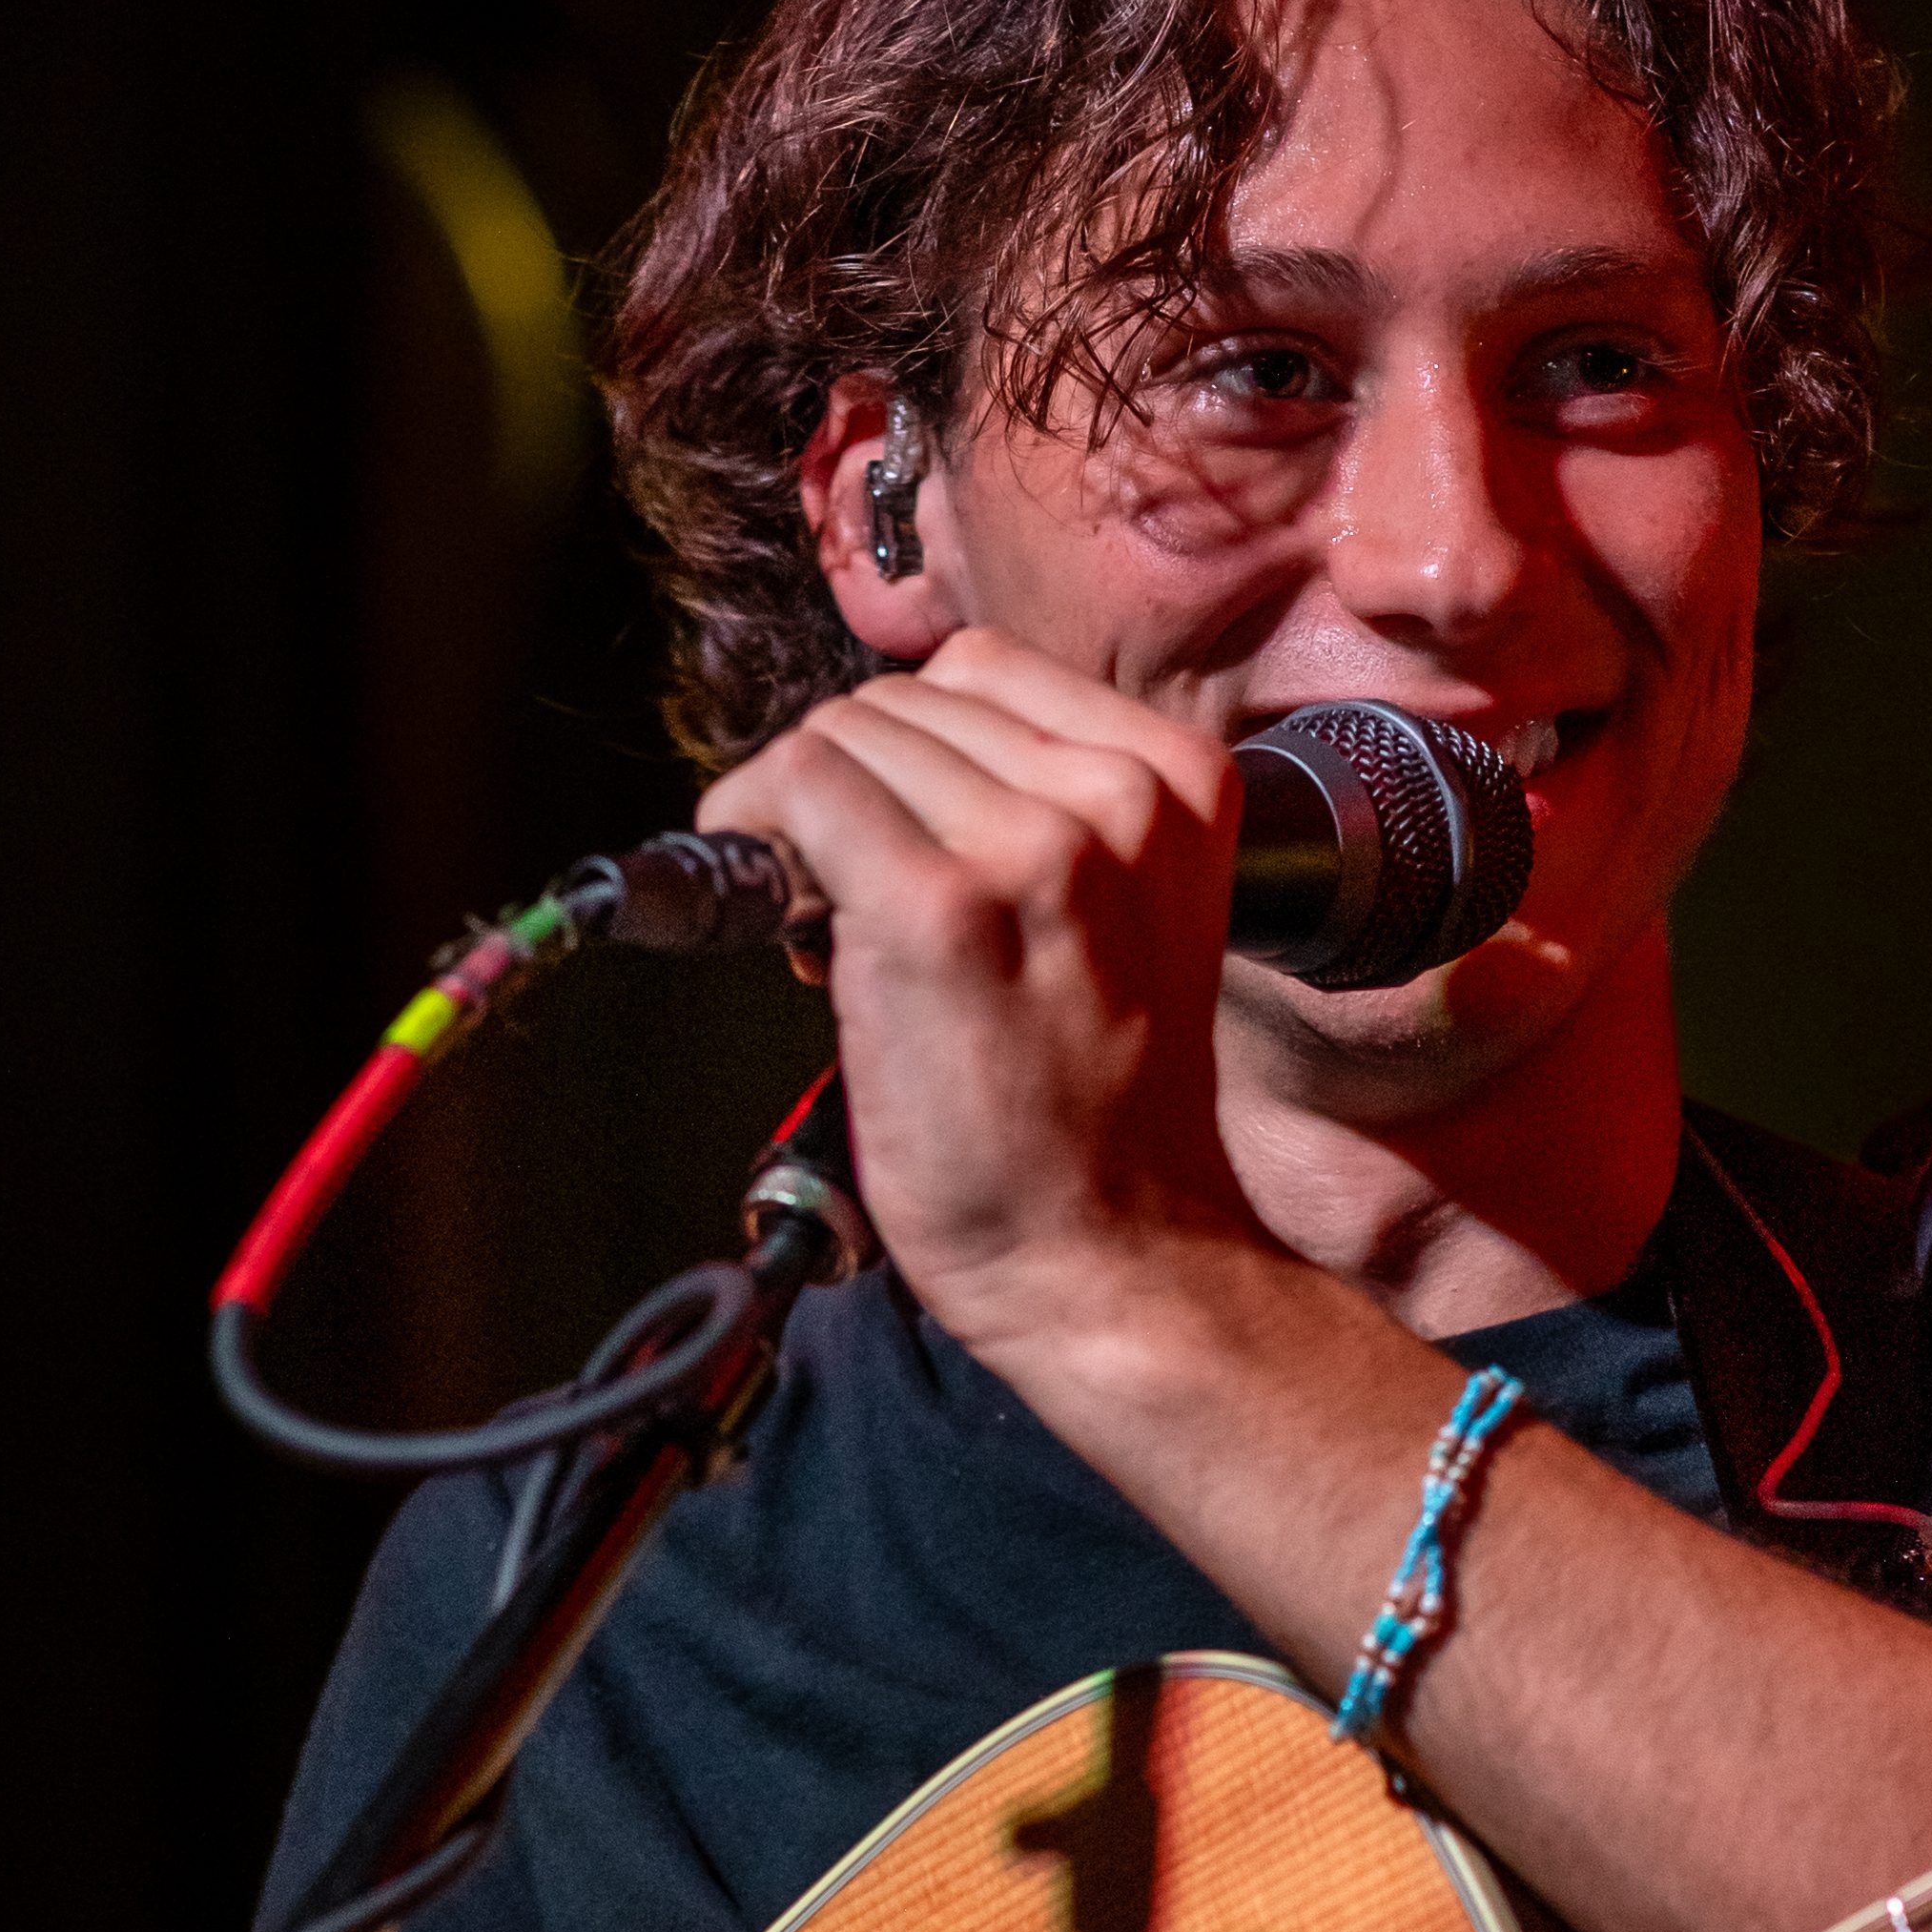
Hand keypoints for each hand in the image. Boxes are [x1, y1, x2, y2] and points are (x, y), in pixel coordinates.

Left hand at [698, 631, 1247, 1361]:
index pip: (984, 675)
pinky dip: (754, 826)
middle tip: (831, 886)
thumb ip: (1046, 817)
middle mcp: (1115, 798)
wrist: (1117, 1256)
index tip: (871, 820)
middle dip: (846, 781)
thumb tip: (883, 765)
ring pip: (846, 736)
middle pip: (906, 700)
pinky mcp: (938, 910)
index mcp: (1177, 783)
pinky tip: (766, 904)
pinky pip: (805, 789)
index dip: (900, 744)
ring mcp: (1031, 848)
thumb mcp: (1126, 920)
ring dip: (797, 810)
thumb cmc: (1102, 1118)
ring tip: (817, 914)